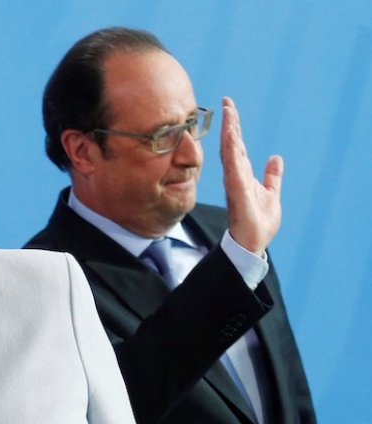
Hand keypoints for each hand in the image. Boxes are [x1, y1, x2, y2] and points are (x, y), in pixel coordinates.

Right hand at [220, 96, 283, 253]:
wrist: (254, 242)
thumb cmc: (259, 222)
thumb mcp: (271, 193)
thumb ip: (272, 176)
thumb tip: (275, 158)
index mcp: (242, 175)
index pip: (238, 146)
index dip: (235, 127)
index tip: (231, 107)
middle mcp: (235, 176)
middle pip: (231, 144)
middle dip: (230, 122)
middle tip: (227, 101)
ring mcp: (235, 182)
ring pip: (231, 152)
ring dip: (230, 132)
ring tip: (229, 112)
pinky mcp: (238, 190)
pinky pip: (233, 166)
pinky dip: (232, 151)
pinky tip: (231, 136)